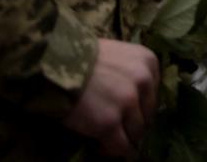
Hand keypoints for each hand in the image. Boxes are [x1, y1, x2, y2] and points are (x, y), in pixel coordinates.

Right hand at [63, 38, 158, 158]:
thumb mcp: (117, 54)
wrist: (54, 64)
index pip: (152, 94)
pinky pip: (120, 146)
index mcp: (148, 62)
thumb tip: (136, 100)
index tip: (127, 113)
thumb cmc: (81, 57)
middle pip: (147, 114)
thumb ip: (132, 73)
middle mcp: (143, 81)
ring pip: (136, 132)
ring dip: (124, 139)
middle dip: (133, 124)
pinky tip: (102, 147)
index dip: (139, 107)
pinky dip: (114, 151)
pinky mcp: (109, 123)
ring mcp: (127, 102)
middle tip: (118, 129)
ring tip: (108, 139)